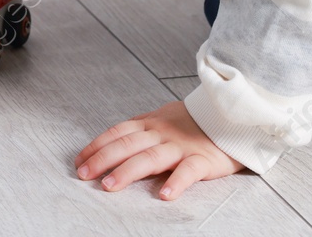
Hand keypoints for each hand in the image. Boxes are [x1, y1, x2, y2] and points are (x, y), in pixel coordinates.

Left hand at [76, 101, 243, 198]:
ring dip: (128, 171)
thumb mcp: (163, 118)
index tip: (79, 161)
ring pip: (151, 157)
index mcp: (151, 123)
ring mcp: (182, 146)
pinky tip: (164, 195)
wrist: (231, 117)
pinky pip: (188, 171)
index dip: (97, 146)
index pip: (118, 133)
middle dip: (102, 159)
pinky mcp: (203, 159)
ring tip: (110, 185)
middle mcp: (162, 133)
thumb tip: (112, 140)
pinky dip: (176, 182)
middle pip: (127, 145)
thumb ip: (140, 129)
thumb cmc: (194, 122)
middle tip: (84, 175)